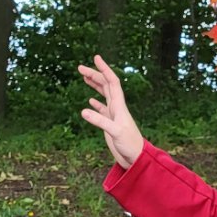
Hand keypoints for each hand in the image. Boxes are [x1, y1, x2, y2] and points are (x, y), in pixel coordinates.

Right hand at [78, 54, 144, 168]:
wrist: (136, 158)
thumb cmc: (129, 145)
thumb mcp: (114, 132)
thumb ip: (100, 121)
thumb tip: (83, 111)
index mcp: (119, 106)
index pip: (112, 82)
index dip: (104, 69)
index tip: (96, 58)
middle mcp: (117, 107)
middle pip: (106, 85)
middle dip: (94, 75)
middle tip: (80, 68)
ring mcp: (114, 115)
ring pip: (104, 95)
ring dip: (94, 85)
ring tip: (84, 77)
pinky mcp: (111, 124)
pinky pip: (103, 109)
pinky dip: (96, 103)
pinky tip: (90, 101)